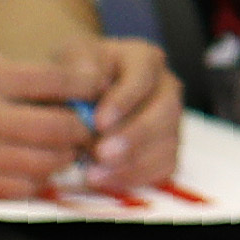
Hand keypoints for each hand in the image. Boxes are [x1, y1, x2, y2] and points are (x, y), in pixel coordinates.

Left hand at [72, 35, 181, 193]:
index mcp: (144, 59)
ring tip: (94, 173)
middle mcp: (165, 87)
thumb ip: (78, 66)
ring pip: (168, 141)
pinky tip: (105, 180)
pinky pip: (164, 166)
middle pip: (166, 111)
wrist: (78, 99)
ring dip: (132, 162)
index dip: (124, 100)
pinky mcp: (167, 147)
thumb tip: (93, 81)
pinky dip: (136, 176)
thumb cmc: (75, 78)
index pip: (143, 77)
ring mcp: (170, 119)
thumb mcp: (69, 60)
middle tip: (102, 152)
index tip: (98, 122)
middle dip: (134, 135)